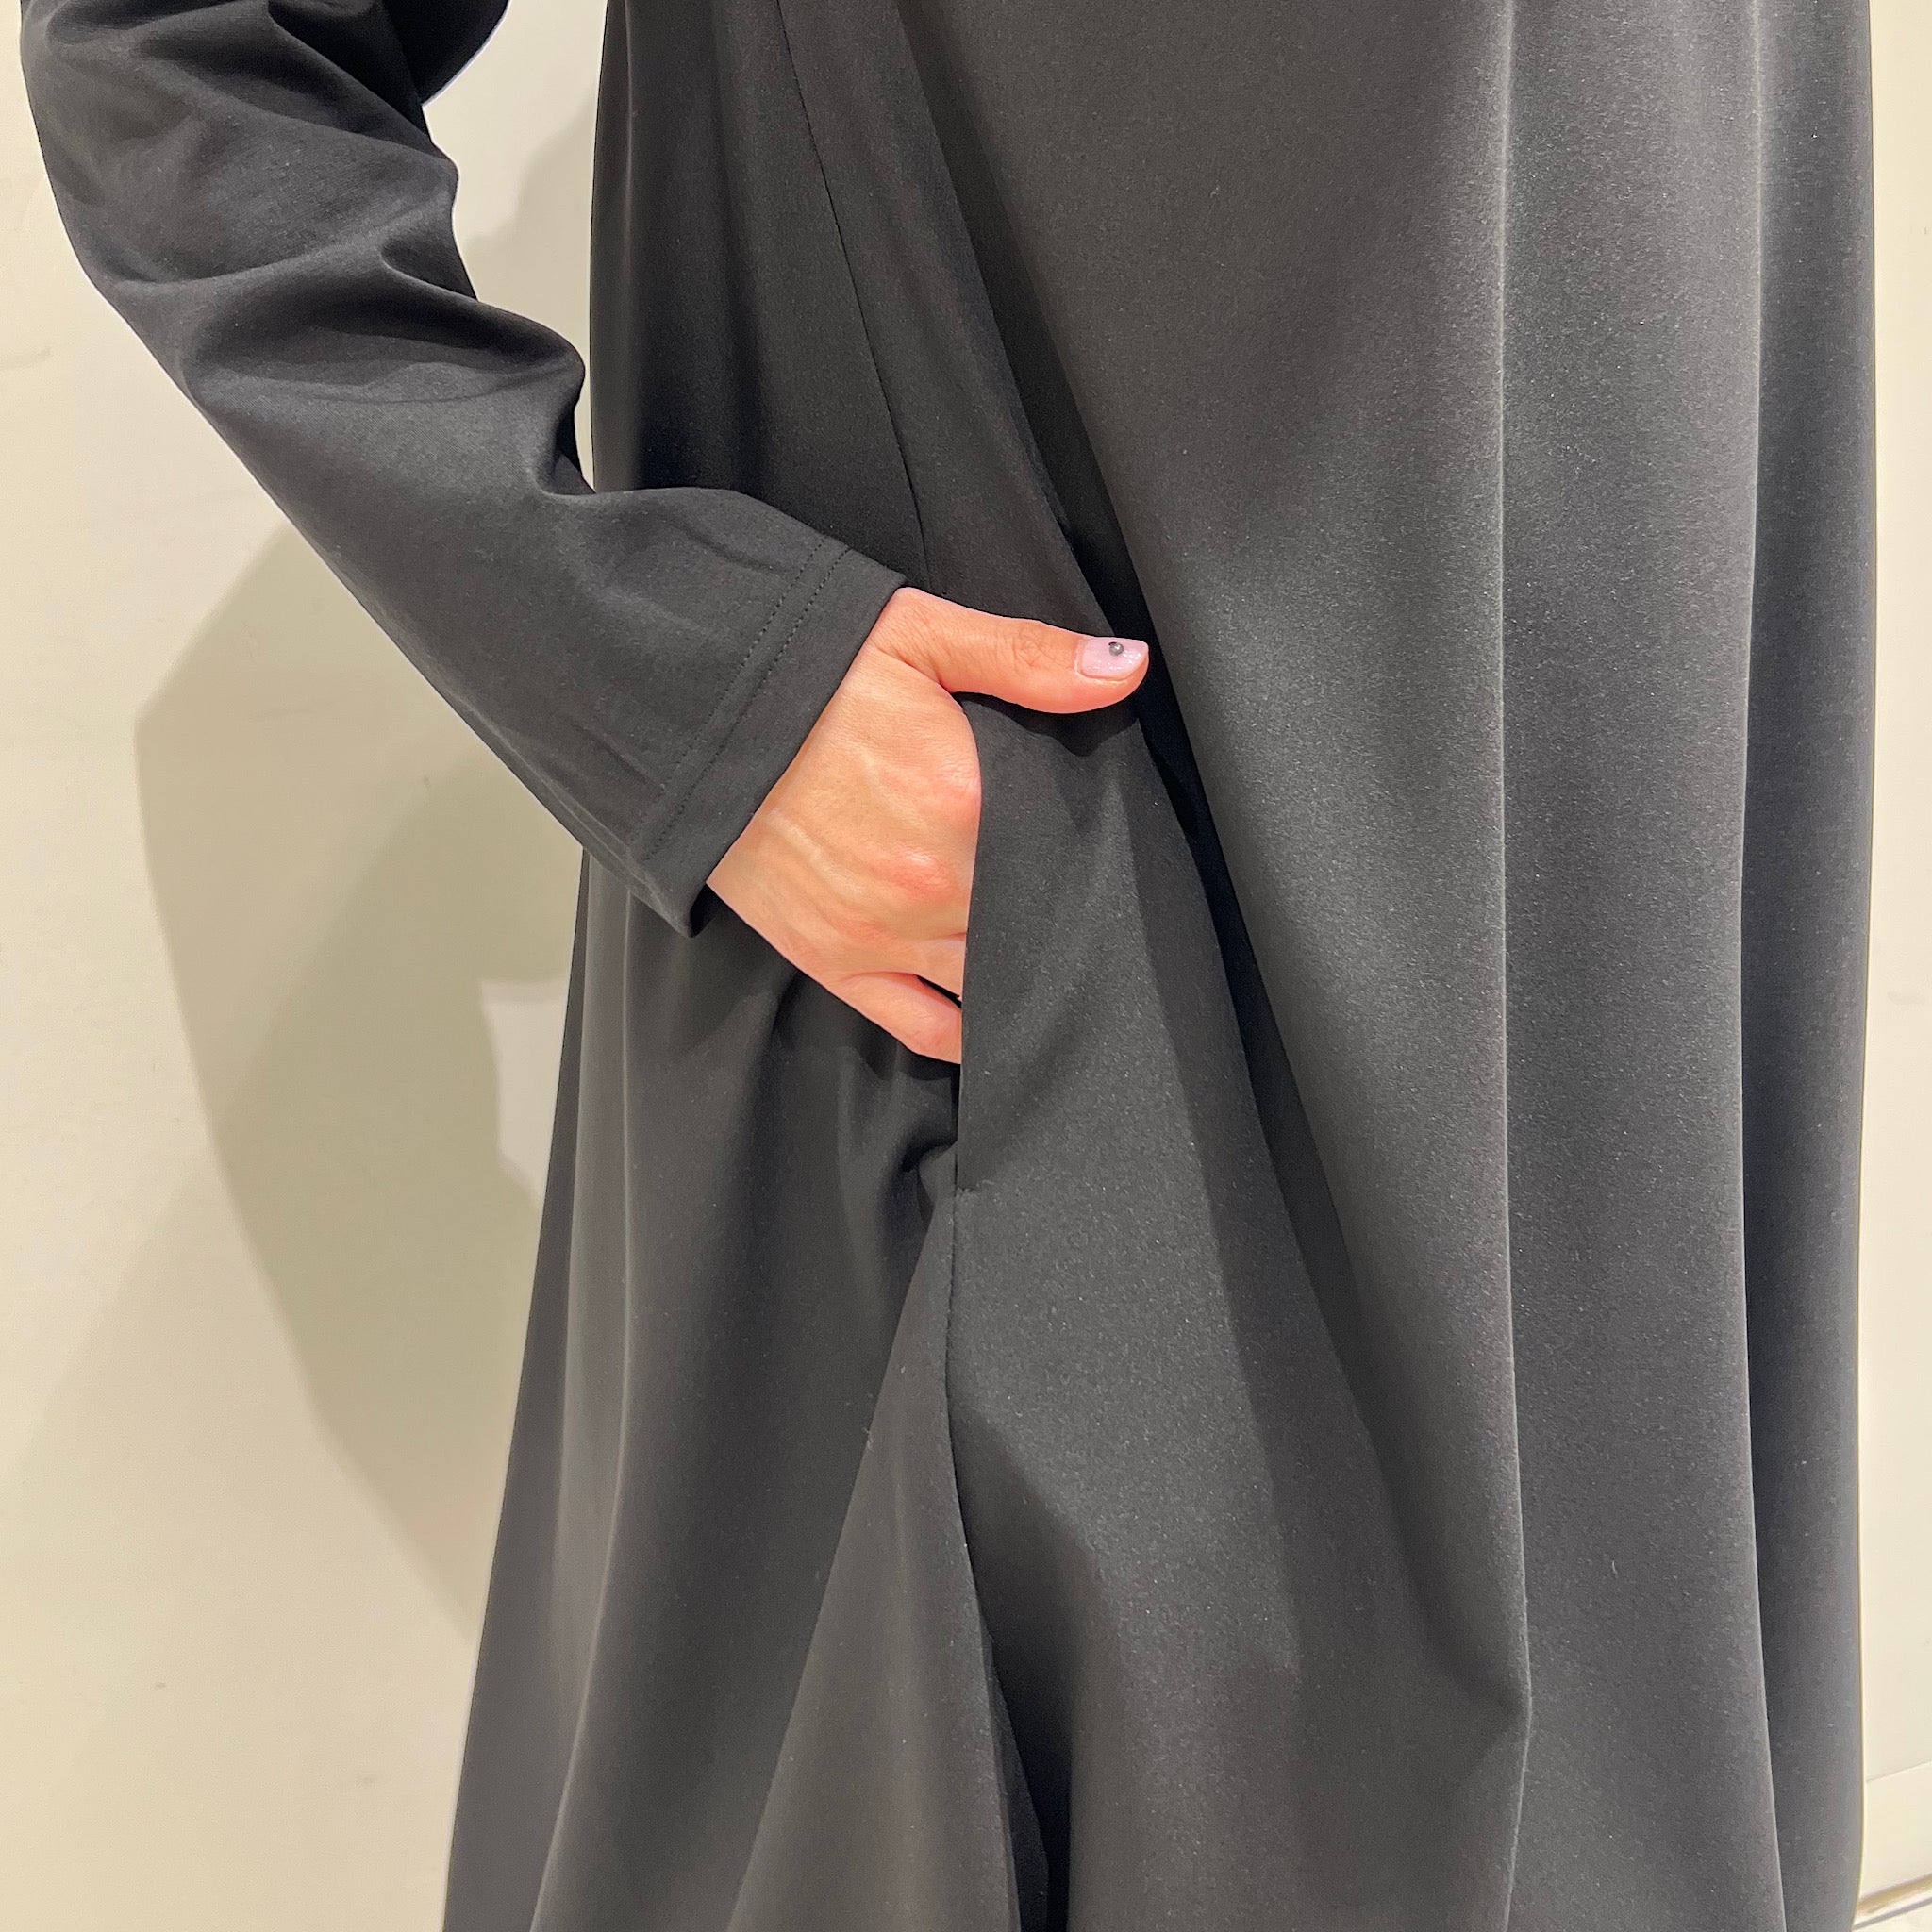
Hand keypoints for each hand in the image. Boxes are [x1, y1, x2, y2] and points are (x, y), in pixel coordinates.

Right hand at [707, 586, 1148, 1061]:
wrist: (683, 710)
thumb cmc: (802, 670)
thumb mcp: (920, 635)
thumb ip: (1029, 659)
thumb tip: (1124, 671)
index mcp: (963, 802)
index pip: (1068, 856)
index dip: (1097, 858)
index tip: (1112, 854)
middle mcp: (932, 884)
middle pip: (1038, 925)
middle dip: (1066, 918)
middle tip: (1091, 911)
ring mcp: (884, 934)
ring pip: (991, 983)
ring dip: (1024, 976)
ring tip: (1052, 965)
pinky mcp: (836, 963)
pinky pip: (924, 1026)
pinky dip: (966, 1034)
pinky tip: (996, 1024)